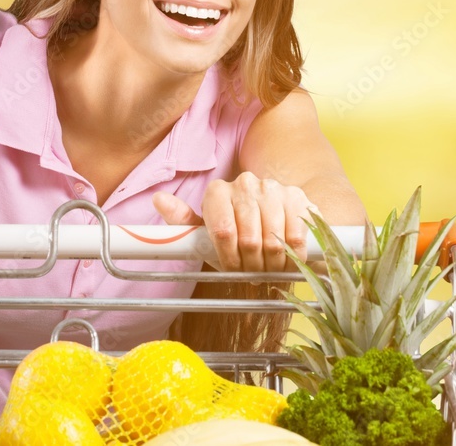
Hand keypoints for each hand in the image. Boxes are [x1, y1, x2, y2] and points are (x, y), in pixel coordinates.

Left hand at [153, 172, 317, 271]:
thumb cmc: (237, 233)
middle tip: (252, 273)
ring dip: (271, 263)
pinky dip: (292, 255)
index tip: (233, 268)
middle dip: (250, 264)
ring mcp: (273, 188)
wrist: (276, 220)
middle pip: (248, 239)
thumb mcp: (207, 233)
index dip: (229, 257)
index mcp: (218, 191)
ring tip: (268, 267)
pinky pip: (295, 236)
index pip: (222, 232)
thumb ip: (182, 221)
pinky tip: (287, 258)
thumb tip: (158, 199)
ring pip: (272, 240)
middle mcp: (245, 183)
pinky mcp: (297, 197)